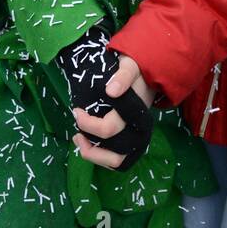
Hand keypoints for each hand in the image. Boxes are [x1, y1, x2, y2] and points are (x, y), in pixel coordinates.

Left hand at [72, 55, 153, 169]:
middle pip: (112, 150)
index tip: (76, 110)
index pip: (109, 128)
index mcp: (137, 113)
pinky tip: (87, 143)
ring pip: (116, 161)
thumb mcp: (131, 66)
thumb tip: (111, 91)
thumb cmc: (136, 73)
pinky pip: (117, 161)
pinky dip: (100, 157)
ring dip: (93, 154)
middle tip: (76, 125)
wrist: (149, 80)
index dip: (87, 124)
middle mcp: (140, 130)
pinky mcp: (134, 146)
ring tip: (79, 139)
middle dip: (88, 142)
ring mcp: (138, 141)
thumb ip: (123, 76)